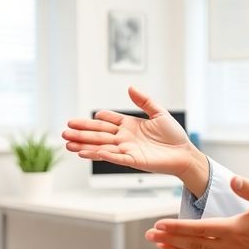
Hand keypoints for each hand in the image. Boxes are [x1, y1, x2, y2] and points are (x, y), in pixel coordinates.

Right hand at [62, 87, 206, 192]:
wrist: (185, 154)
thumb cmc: (174, 136)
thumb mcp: (159, 113)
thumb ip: (144, 101)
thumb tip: (130, 87)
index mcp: (130, 126)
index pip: (107, 121)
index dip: (94, 120)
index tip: (78, 120)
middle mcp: (125, 138)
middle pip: (99, 134)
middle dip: (81, 133)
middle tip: (64, 132)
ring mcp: (128, 150)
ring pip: (101, 146)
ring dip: (84, 145)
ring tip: (68, 144)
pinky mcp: (133, 160)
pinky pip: (114, 157)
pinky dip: (101, 155)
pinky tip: (86, 153)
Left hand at [146, 176, 248, 248]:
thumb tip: (234, 180)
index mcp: (235, 230)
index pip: (200, 229)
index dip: (178, 227)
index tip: (160, 225)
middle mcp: (229, 245)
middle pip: (193, 243)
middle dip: (169, 239)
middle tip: (149, 234)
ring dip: (175, 248)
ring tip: (156, 243)